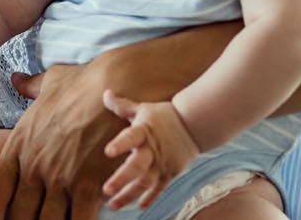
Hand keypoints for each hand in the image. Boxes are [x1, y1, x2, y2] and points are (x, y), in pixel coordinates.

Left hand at [0, 66, 124, 219]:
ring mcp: (61, 177)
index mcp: (20, 145)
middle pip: (19, 213)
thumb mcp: (48, 83)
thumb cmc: (82, 83)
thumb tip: (17, 79)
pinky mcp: (88, 184)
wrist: (114, 85)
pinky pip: (80, 219)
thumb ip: (29, 87)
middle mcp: (35, 166)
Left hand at [100, 91, 199, 210]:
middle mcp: (152, 150)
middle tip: (106, 190)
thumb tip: (105, 93)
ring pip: (145, 182)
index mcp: (144, 131)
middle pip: (137, 167)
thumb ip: (122, 105)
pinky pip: (159, 188)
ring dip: (129, 194)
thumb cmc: (164, 115)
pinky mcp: (170, 172)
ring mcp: (162, 163)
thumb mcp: (143, 109)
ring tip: (113, 204)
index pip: (130, 137)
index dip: (120, 144)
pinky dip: (150, 198)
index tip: (107, 152)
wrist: (196, 124)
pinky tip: (139, 207)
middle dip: (121, 179)